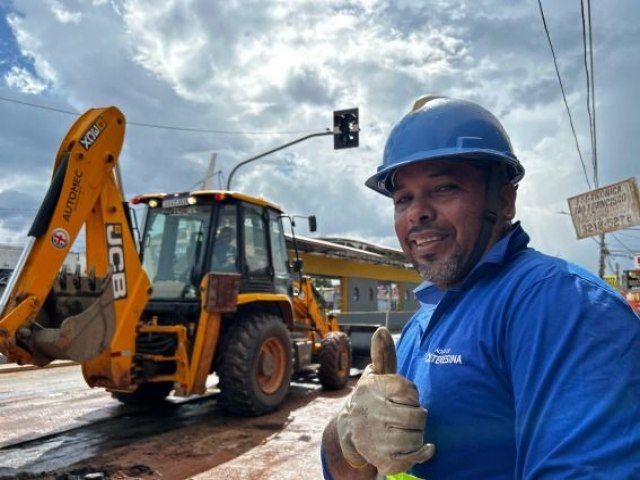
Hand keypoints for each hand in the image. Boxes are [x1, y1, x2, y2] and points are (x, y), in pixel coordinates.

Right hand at [336, 326, 434, 474]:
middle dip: (418, 416)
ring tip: (408, 430)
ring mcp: (377, 438)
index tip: (404, 397)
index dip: (412, 395)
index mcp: (374, 390)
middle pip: (418, 416)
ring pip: (417, 437)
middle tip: (409, 416)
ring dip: (419, 434)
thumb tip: (382, 329)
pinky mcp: (383, 459)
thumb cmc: (372, 397)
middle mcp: (372, 413)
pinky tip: (423, 447)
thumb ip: (384, 354)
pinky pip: (414, 457)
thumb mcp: (377, 375)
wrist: (351, 429)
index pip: (411, 392)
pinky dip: (422, 453)